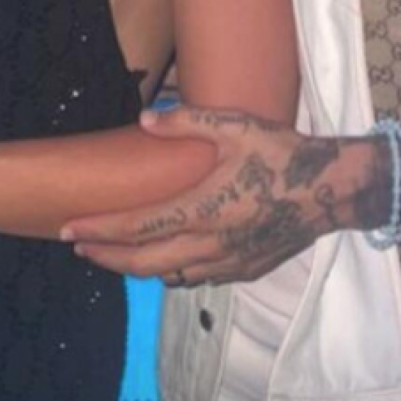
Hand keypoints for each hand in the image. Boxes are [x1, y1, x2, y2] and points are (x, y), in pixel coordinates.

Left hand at [65, 107, 380, 286]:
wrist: (331, 189)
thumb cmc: (281, 152)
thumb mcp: (235, 126)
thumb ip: (186, 123)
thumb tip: (144, 121)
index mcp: (201, 209)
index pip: (136, 226)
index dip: (99, 230)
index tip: (68, 229)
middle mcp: (209, 244)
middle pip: (142, 262)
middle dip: (105, 257)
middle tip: (78, 248)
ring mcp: (227, 263)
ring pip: (168, 276)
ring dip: (136, 267)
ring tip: (114, 253)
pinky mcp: (244, 270)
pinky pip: (196, 278)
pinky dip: (171, 272)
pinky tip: (166, 260)